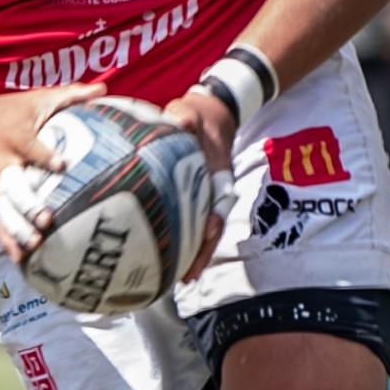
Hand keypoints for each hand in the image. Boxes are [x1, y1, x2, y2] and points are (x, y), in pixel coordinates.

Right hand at [0, 81, 107, 261]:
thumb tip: (104, 87)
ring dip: (16, 229)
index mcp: (15, 135)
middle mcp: (1, 161)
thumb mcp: (36, 97)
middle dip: (28, 204)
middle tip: (47, 219)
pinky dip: (6, 241)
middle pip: (12, 185)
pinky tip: (20, 261)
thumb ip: (70, 95)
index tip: (63, 165)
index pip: (30, 146)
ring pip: (2, 209)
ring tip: (34, 245)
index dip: (45, 156)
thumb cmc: (9, 110)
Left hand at [163, 85, 237, 279]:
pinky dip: (186, 242)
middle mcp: (216, 190)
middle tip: (188, 275)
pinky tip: (171, 258)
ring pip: (205, 231)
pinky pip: (194, 223)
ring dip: (195, 255)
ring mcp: (209, 197)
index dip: (212, 222)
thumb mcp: (191, 111)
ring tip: (181, 278)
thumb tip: (183, 122)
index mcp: (218, 172)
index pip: (218, 201)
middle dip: (202, 253)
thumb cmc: (198, 114)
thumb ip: (187, 117)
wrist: (212, 115)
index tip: (205, 237)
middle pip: (213, 227)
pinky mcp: (199, 199)